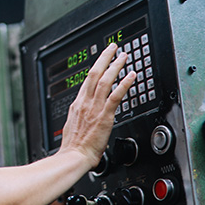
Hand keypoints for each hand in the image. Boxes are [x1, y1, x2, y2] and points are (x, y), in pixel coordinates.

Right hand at [59, 43, 135, 168]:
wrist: (73, 156)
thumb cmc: (73, 147)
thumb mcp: (73, 127)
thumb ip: (81, 118)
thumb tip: (84, 117)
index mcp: (78, 104)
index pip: (87, 81)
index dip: (96, 68)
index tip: (103, 60)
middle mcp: (85, 102)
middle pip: (95, 73)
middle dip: (105, 58)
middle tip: (113, 48)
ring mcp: (94, 107)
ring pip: (105, 80)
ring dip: (116, 66)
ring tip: (124, 57)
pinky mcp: (104, 115)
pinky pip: (116, 95)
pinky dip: (124, 84)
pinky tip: (131, 76)